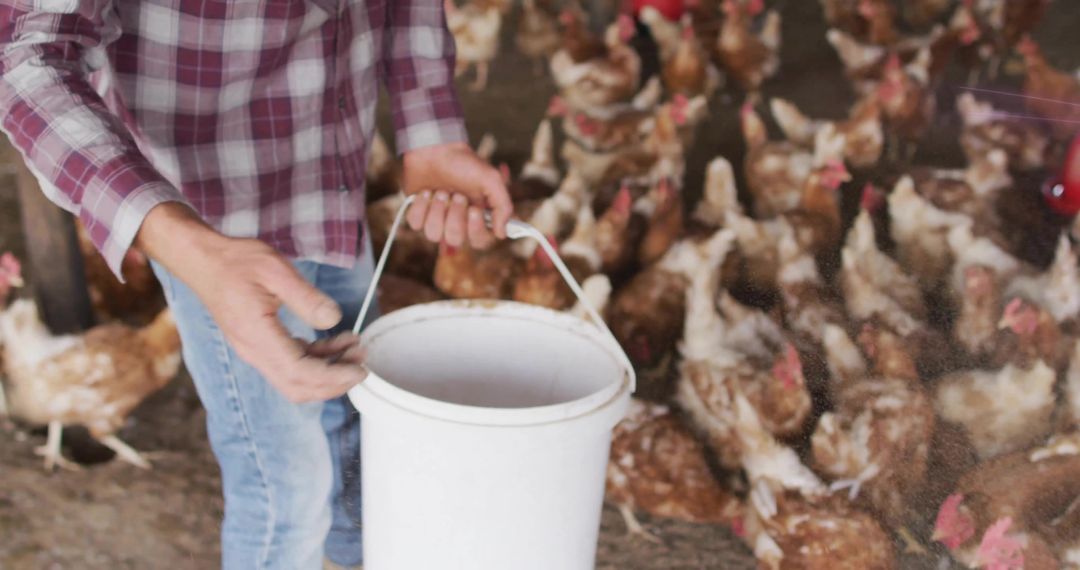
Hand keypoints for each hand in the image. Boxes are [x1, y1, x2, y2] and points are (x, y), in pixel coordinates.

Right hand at [136, 203, 368, 402]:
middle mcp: (254, 351)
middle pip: (298, 387)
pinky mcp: (260, 344)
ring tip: (355, 349)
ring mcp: (255, 350)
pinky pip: (291, 363)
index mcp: (258, 336)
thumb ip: (306, 297)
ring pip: (295, 379)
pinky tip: (337, 342)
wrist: (203, 260)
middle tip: (362, 364)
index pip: (300, 373)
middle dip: (334, 382)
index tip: (360, 370)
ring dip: (328, 371)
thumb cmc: (236, 262)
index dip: (334, 377)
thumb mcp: (276, 270)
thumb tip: (333, 319)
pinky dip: (317, 359)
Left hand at [402, 141, 512, 248]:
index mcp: (477, 218)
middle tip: (457, 195)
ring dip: (437, 210)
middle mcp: (458, 223)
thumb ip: (503, 206)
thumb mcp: (491, 179)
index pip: (480, 241)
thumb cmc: (465, 162)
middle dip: (455, 216)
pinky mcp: (419, 215)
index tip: (474, 210)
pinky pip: (416, 224)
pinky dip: (421, 207)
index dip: (476, 230)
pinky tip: (426, 192)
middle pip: (455, 239)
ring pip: (433, 235)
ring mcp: (437, 220)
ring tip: (440, 191)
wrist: (436, 149)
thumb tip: (502, 233)